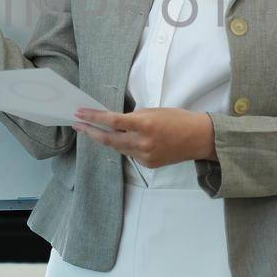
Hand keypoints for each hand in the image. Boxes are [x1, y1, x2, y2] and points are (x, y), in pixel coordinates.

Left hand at [72, 108, 214, 169]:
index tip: (80, 113)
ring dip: (107, 139)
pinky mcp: (148, 164)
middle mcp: (142, 143)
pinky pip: (130, 154)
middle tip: (78, 125)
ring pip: (118, 148)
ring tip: (96, 130)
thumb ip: (133, 118)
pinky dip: (125, 146)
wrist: (199, 138)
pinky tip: (126, 139)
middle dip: (91, 132)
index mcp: (144, 125)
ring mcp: (145, 156)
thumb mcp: (154, 112)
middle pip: (109, 140)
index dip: (94, 118)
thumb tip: (116, 123)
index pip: (112, 122)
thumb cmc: (178, 119)